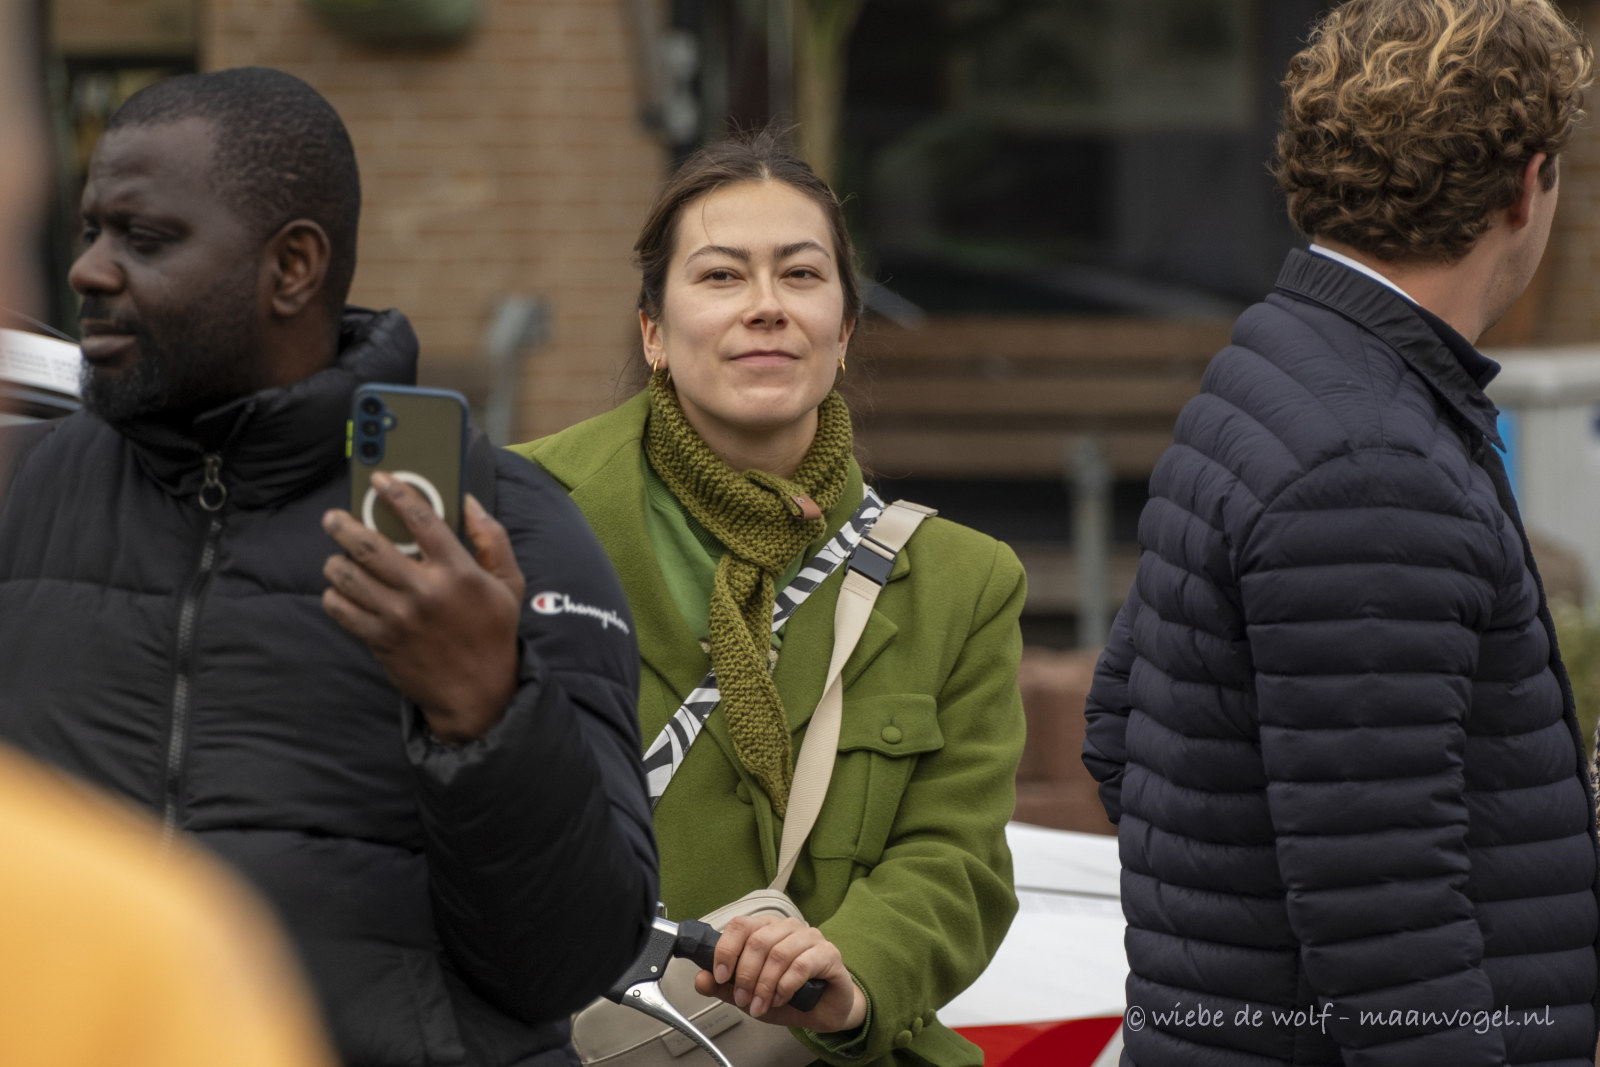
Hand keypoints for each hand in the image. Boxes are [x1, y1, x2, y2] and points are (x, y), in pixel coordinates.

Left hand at [321, 472, 523, 741]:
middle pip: (368, 545)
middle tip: (333, 518)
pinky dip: (334, 594)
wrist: (477, 693)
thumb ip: (492, 539)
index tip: (380, 479)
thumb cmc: (493, 632)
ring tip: (337, 557)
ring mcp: (397, 617)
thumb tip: (469, 502)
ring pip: (347, 576)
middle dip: (343, 525)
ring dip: (335, 561)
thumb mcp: (508, 583)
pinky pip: (340, 608)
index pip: (421, 520)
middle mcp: (423, 591)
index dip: (397, 493)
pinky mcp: (379, 640)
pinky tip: (342, 590)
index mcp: (458, 572)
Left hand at [691, 915, 866, 1032]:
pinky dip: (785, 986)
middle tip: (743, 998)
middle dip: (745, 975)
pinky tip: (780, 999)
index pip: (740, 925)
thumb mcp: (750, 995)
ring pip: (778, 954)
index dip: (726, 950)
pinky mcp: (829, 954)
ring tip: (761, 1004)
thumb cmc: (789, 996)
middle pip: (758, 941)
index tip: (720, 975)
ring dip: (764, 985)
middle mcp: (788, 928)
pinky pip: (801, 966)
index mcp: (766, 929)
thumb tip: (701, 979)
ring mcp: (810, 938)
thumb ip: (725, 987)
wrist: (825, 1010)